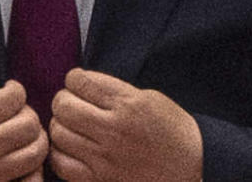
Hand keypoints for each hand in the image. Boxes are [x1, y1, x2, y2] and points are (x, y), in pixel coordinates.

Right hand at [0, 80, 47, 181]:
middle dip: (29, 114)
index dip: (16, 90)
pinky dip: (31, 169)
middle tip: (19, 114)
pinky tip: (21, 162)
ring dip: (34, 140)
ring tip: (23, 137)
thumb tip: (5, 103)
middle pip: (29, 125)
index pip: (11, 99)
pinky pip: (25, 180)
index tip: (12, 91)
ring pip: (35, 154)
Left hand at [48, 68, 201, 180]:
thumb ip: (115, 91)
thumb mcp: (150, 98)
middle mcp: (115, 129)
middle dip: (63, 99)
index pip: (81, 81)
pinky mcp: (100, 180)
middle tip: (70, 103)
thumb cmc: (172, 131)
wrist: (193, 168)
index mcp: (129, 104)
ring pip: (58, 133)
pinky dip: (59, 153)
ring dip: (60, 125)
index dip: (74, 79)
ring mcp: (105, 157)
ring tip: (71, 126)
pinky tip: (70, 148)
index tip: (78, 83)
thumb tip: (81, 84)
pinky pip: (61, 164)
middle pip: (63, 106)